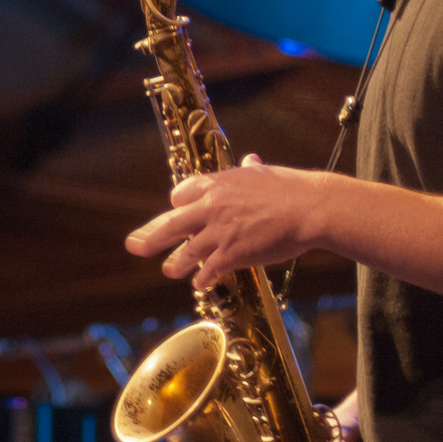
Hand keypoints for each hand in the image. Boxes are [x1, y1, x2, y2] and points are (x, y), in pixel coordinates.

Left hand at [125, 154, 325, 289]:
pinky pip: (208, 269)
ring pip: (186, 251)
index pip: (181, 195)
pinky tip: (200, 283)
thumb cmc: (291, 189)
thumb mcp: (264, 173)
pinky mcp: (232, 253)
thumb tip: (251, 158)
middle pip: (171, 223)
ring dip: (175, 263)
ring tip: (169, 269)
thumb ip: (251, 169)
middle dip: (150, 236)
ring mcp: (219, 231)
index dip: (179, 206)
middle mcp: (211, 207)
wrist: (309, 208)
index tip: (179, 212)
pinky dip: (203, 278)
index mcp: (217, 184)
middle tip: (133, 245)